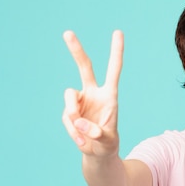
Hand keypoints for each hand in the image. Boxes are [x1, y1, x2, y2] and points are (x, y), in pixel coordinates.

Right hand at [62, 30, 123, 156]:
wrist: (97, 153)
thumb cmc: (107, 144)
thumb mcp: (107, 141)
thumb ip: (97, 133)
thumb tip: (80, 122)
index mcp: (110, 95)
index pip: (114, 70)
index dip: (116, 52)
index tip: (118, 32)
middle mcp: (93, 93)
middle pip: (84, 67)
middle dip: (76, 50)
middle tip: (67, 32)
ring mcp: (79, 101)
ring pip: (68, 97)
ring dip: (73, 115)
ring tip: (83, 134)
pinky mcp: (69, 111)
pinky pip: (66, 117)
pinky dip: (72, 130)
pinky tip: (81, 140)